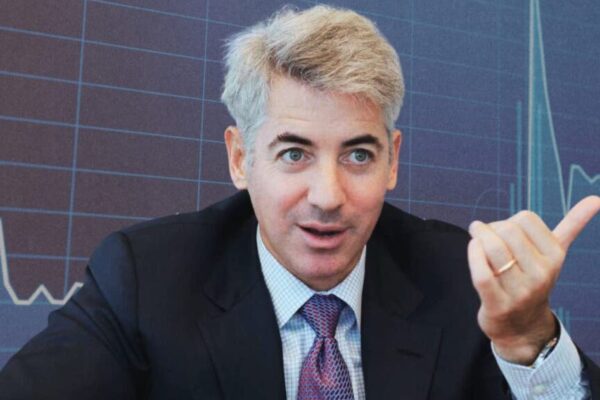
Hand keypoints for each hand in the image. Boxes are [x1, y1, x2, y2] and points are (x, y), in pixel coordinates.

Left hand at [467, 195, 599, 364]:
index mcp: (555, 257)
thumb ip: (572, 226)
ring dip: (478, 238)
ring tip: (476, 240)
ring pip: (493, 248)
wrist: (523, 327)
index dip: (509, 220)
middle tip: (483, 235)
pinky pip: (481, 273)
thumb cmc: (532, 279)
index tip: (504, 232)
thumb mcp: (554, 255)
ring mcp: (520, 291)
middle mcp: (541, 274)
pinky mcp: (497, 304)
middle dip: (490, 228)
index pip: (525, 218)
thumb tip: (596, 198)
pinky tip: (472, 249)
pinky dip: (473, 255)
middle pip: (508, 230)